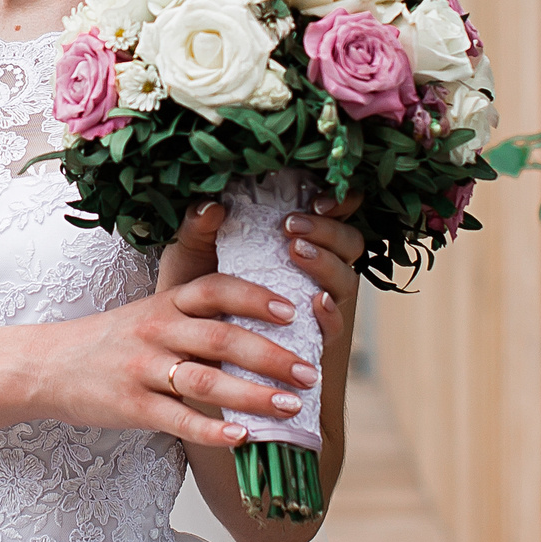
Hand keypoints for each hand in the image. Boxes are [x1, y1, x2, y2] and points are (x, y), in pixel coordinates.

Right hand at [33, 273, 322, 449]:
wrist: (49, 365)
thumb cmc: (114, 340)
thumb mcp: (151, 312)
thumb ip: (196, 314)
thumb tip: (260, 319)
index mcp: (167, 302)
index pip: (217, 289)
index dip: (257, 297)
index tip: (295, 311)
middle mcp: (157, 330)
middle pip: (222, 338)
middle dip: (272, 356)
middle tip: (310, 372)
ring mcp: (143, 369)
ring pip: (206, 381)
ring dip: (254, 395)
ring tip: (292, 407)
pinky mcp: (131, 406)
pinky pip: (177, 419)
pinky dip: (212, 430)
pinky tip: (242, 438)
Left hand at [156, 189, 365, 355]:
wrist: (190, 341)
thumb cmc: (197, 284)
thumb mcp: (194, 251)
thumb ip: (200, 227)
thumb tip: (212, 205)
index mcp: (300, 236)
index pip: (338, 211)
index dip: (340, 201)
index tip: (316, 200)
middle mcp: (319, 267)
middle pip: (350, 242)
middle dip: (327, 230)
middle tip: (291, 227)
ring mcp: (320, 302)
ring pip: (346, 279)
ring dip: (326, 262)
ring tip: (296, 253)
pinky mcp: (313, 338)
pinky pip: (336, 327)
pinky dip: (331, 313)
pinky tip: (316, 301)